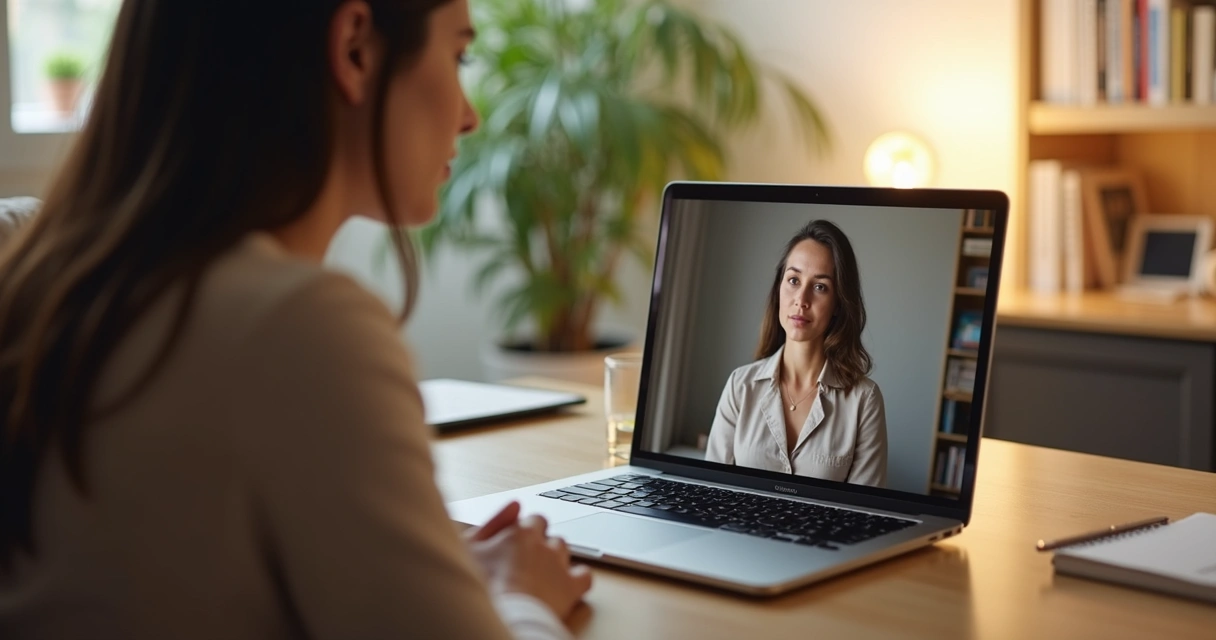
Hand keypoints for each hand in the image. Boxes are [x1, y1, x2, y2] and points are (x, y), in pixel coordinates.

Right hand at [464, 501, 592, 619]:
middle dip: (541, 543)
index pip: (532, 521)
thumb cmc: (481, 584)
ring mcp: (559, 564)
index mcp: (519, 532)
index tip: (518, 546)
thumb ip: (494, 521)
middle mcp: (542, 543)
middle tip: (526, 562)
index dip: (525, 533)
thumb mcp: (471, 547)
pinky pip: (584, 575)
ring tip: (540, 575)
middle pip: (548, 533)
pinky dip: (577, 578)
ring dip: (555, 558)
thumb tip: (515, 504)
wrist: (503, 614)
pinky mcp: (571, 586)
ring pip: (564, 549)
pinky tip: (567, 585)